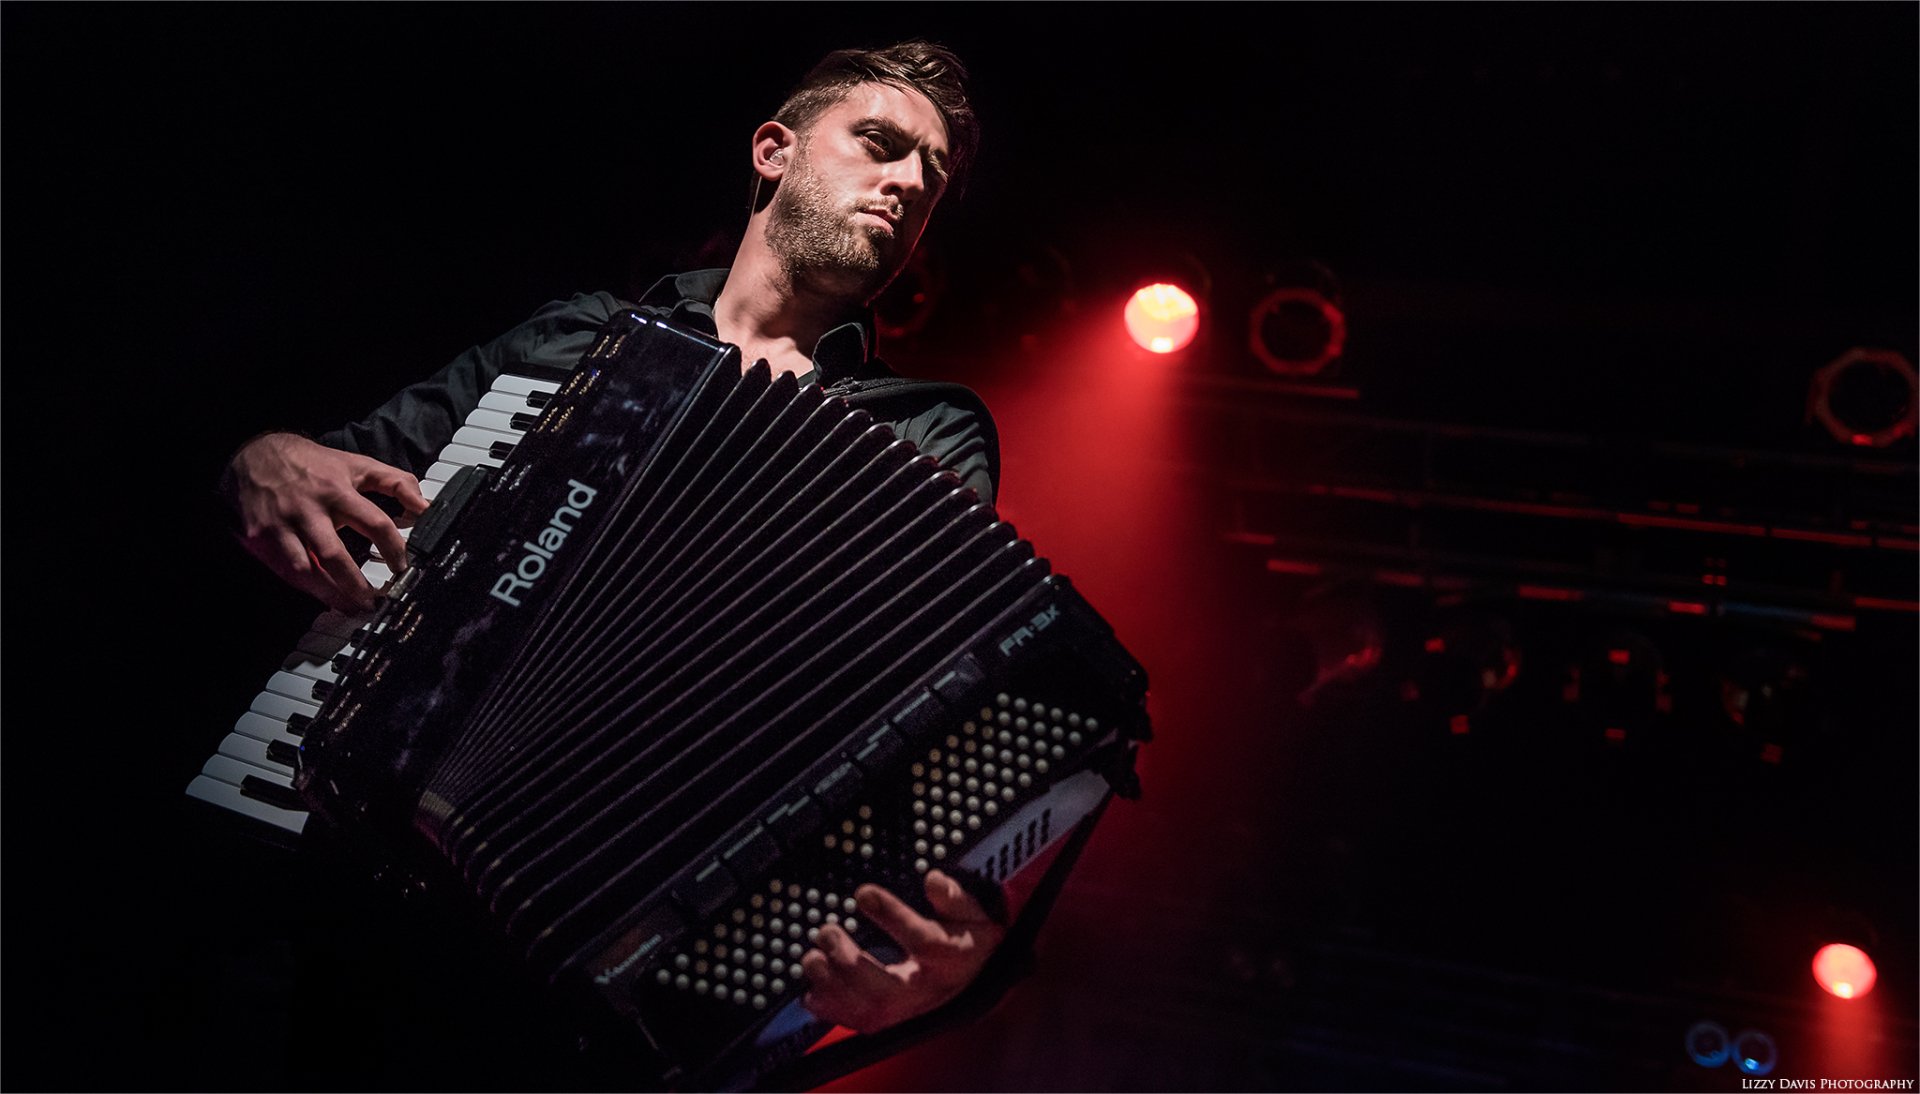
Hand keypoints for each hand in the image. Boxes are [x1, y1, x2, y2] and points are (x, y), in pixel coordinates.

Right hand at [224, 432, 427, 613]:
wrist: (254, 454)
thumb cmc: (313, 464)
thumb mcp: (358, 464)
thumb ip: (395, 482)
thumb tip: (426, 506)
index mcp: (338, 490)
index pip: (375, 523)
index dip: (393, 548)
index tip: (403, 567)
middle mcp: (309, 509)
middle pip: (335, 555)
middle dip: (356, 584)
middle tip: (374, 602)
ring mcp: (282, 525)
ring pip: (305, 569)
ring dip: (330, 594)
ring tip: (351, 607)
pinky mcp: (261, 537)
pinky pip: (284, 570)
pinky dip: (306, 588)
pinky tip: (323, 597)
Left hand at [800, 869, 1004, 1034]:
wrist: (973, 980)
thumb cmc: (966, 940)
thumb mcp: (973, 915)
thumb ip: (955, 899)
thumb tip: (934, 880)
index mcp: (951, 959)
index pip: (925, 941)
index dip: (893, 917)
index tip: (863, 892)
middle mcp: (927, 991)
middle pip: (888, 991)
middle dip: (851, 964)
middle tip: (826, 932)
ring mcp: (905, 1010)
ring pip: (868, 1012)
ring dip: (833, 988)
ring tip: (811, 959)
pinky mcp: (887, 1019)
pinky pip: (856, 1023)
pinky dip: (830, 1010)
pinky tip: (810, 992)